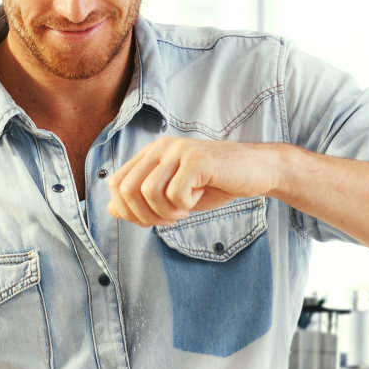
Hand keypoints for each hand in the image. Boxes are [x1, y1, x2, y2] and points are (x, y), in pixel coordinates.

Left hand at [106, 137, 281, 226]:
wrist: (256, 171)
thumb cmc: (214, 184)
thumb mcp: (173, 196)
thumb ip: (143, 200)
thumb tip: (112, 210)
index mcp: (151, 154)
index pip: (115, 183)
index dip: (127, 210)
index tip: (150, 220)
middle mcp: (160, 147)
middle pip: (126, 190)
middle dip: (143, 215)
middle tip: (168, 220)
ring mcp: (178, 150)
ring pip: (148, 193)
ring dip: (165, 213)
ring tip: (184, 210)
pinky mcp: (197, 160)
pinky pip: (175, 194)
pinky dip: (185, 207)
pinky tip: (198, 199)